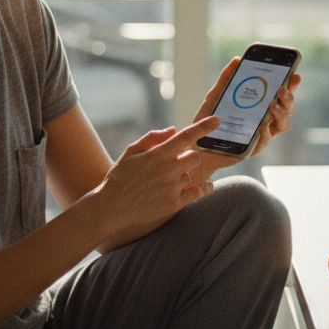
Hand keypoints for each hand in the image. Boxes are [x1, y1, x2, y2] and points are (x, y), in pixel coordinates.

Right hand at [91, 115, 221, 248]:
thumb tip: (173, 130)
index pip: (186, 136)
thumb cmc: (119, 177)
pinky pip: (198, 193)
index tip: (217, 120)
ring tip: (168, 180)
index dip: (204, 126)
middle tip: (177, 162)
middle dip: (189, 157)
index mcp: (158, 154)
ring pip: (192, 175)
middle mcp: (168, 170)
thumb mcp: (131, 152)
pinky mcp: (174, 204)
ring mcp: (173, 188)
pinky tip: (206, 186)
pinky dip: (204, 189)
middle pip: (195, 157)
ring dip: (185, 175)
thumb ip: (152, 138)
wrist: (111, 207)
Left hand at [192, 57, 302, 173]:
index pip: (281, 94)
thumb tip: (236, 60)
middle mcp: (266, 118)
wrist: (197, 143)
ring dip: (281, 113)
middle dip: (289, 98)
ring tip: (272, 104)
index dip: (291, 85)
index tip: (295, 75)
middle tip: (281, 90)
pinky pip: (265, 140)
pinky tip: (262, 125)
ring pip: (283, 124)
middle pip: (287, 109)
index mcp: (261, 105)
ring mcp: (262, 134)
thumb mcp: (216, 95)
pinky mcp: (253, 148)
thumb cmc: (209, 119)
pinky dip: (266, 132)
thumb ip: (226, 79)